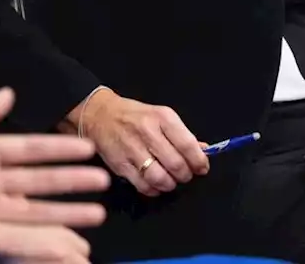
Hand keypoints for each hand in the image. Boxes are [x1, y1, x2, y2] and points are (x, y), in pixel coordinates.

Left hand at [0, 89, 108, 263]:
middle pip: (41, 182)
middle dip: (72, 183)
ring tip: (98, 214)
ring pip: (37, 212)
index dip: (59, 151)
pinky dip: (43, 243)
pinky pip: (18, 239)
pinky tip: (68, 243)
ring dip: (67, 213)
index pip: (32, 150)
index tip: (89, 149)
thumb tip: (11, 93)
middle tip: (104, 182)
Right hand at [76, 89, 208, 196]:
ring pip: (160, 178)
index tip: (202, 168)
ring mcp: (132, 149)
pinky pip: (143, 185)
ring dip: (170, 184)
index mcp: (163, 118)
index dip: (199, 161)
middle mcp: (148, 132)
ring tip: (170, 181)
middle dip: (185, 175)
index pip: (188, 144)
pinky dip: (154, 190)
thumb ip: (182, 135)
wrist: (99, 115)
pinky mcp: (120, 165)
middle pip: (176, 164)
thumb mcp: (161, 116)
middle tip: (184, 175)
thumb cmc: (135, 116)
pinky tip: (155, 184)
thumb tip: (204, 150)